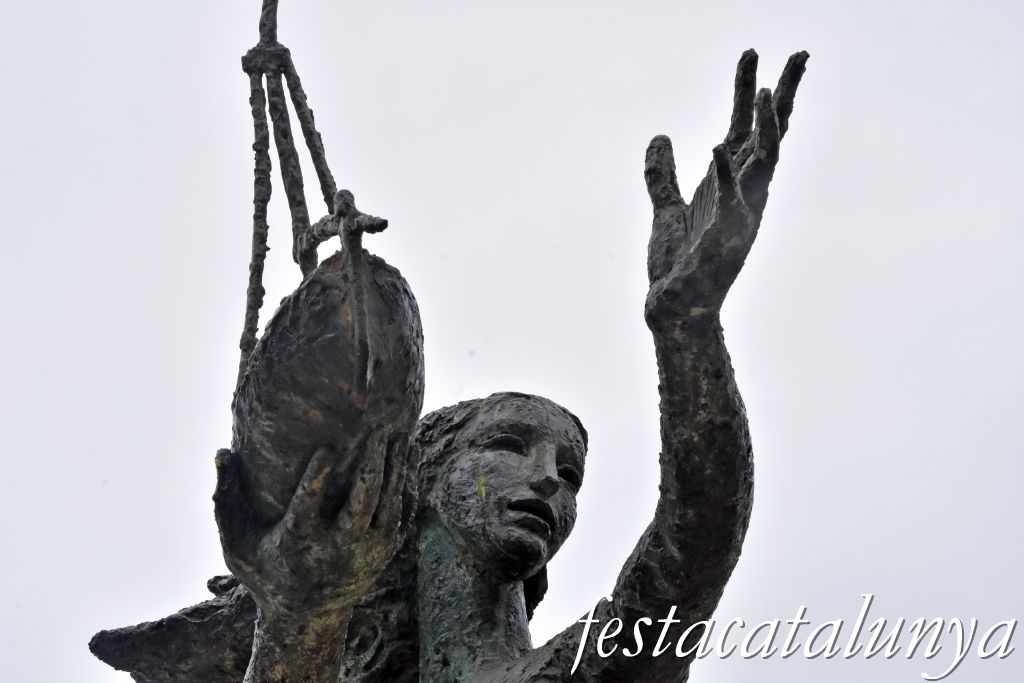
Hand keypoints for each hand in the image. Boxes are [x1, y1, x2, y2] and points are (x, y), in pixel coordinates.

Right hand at [213, 437, 415, 621]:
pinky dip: (408, 484)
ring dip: (396, 468)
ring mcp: (367, 553)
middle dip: (372, 465)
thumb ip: (226, 499)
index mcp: (298, 544)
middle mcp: (337, 550)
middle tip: (377, 430)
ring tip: (399, 433)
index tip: (327, 447)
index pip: (309, 507)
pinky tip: (410, 455)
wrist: (306, 619)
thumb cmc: (265, 571)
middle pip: (362, 504)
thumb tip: (221, 452)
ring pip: (388, 505)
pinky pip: (403, 514)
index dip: (318, 477)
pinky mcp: (386, 552)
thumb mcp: (236, 544)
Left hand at [644, 50, 806, 328]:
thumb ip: (662, 173)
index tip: (755, 54)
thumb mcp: (666, 207)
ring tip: (763, 92)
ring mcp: (740, 214)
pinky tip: (716, 147)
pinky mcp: (725, 237)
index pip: (745, 128)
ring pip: (762, 162)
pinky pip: (728, 201)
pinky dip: (724, 174)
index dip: (750, 91)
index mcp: (730, 183)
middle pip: (769, 134)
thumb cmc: (679, 262)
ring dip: (765, 128)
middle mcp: (743, 193)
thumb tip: (660, 136)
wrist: (676, 306)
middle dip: (782, 93)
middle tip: (798, 53)